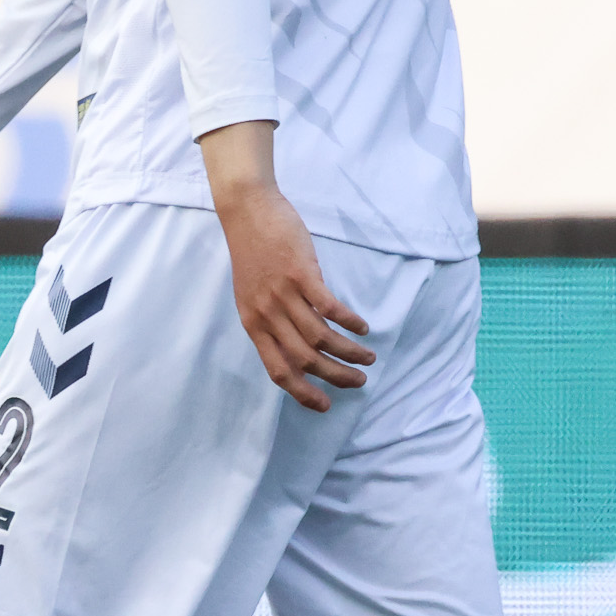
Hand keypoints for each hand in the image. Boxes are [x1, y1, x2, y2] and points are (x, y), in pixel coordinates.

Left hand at [202, 120, 374, 410]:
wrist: (247, 210)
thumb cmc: (252, 252)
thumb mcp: (252, 294)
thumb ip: (272, 321)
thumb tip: (301, 346)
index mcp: (252, 324)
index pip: (278, 371)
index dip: (303, 393)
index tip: (325, 405)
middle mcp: (266, 315)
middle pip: (305, 360)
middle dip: (335, 377)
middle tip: (359, 382)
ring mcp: (284, 295)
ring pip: (321, 338)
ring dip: (349, 352)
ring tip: (367, 357)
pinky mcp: (301, 274)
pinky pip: (330, 308)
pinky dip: (349, 322)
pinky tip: (363, 326)